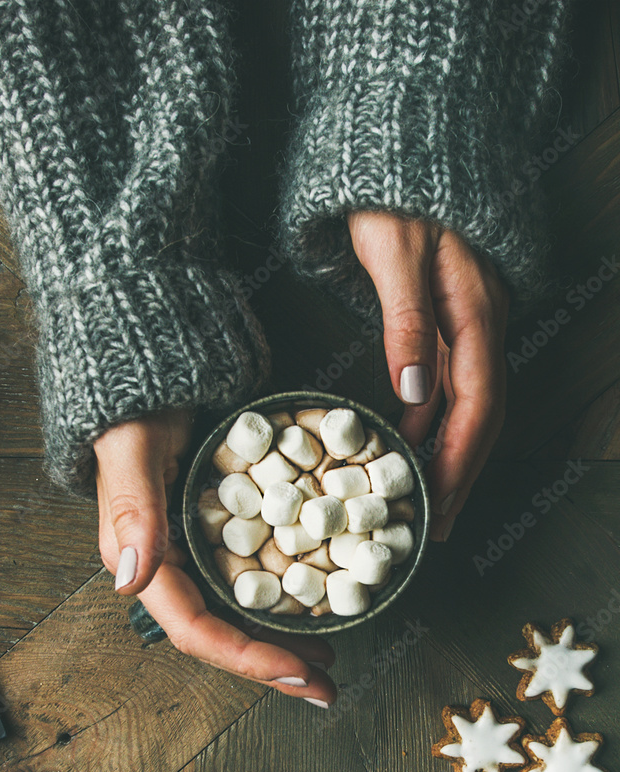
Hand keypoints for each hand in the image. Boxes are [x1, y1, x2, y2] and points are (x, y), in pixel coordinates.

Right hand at [93, 409, 336, 705]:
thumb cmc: (135, 411)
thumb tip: (131, 579)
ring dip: (281, 642)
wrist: (145, 379)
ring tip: (327, 660)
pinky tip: (314, 605)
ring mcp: (193, 552)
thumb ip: (133, 510)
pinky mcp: (214, 533)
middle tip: (327, 687)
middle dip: (272, 666)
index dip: (248, 658)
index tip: (301, 673)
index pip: (196, 629)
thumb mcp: (133, 452)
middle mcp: (167, 566)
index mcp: (143, 560)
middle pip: (221, 634)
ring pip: (237, 614)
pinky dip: (283, 600)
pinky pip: (250, 579)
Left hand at [348, 211, 509, 540]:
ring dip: (447, 453)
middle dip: (460, 473)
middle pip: (481, 414)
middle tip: (434, 523)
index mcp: (473, 311)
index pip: (477, 403)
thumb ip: (406, 321)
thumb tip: (416, 392)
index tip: (438, 502)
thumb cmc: (392, 195)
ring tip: (422, 498)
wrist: (397, 148)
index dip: (460, 459)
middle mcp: (478, 321)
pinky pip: (448, 381)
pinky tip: (409, 441)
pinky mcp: (445, 317)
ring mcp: (466, 320)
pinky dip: (431, 420)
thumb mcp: (394, 252)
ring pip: (467, 402)